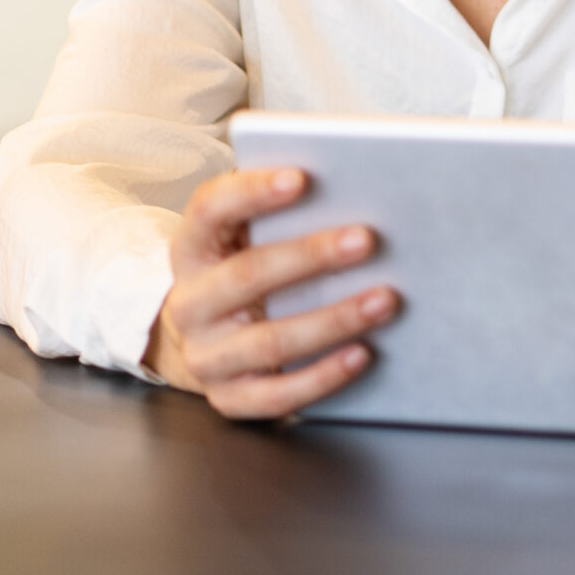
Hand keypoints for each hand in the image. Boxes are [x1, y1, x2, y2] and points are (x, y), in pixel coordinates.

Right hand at [144, 168, 397, 418]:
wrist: (203, 342)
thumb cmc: (244, 273)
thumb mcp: (244, 237)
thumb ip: (284, 211)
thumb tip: (352, 185)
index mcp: (192, 249)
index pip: (209, 210)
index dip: (252, 192)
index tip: (302, 178)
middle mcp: (190, 303)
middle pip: (248, 275)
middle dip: (311, 256)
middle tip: (367, 239)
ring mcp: (206, 355)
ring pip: (270, 341)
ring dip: (333, 320)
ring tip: (385, 300)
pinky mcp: (228, 397)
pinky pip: (277, 394)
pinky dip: (323, 376)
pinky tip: (362, 353)